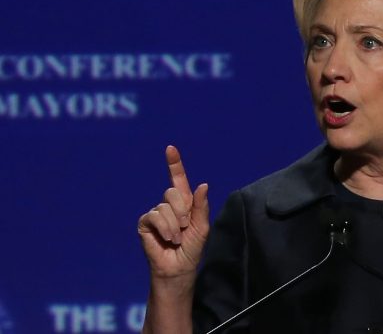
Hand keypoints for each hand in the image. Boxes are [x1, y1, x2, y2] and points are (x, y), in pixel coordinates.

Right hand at [138, 146, 209, 279]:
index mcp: (184, 203)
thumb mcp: (201, 226)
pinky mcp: (145, 223)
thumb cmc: (192, 249)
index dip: (174, 164)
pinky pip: (154, 216)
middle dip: (182, 210)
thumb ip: (201, 206)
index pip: (178, 179)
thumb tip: (203, 184)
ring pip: (164, 206)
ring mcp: (156, 213)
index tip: (170, 148)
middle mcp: (168, 205)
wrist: (179, 268)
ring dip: (174, 224)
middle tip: (185, 227)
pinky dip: (165, 228)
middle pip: (172, 192)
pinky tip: (167, 239)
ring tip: (177, 238)